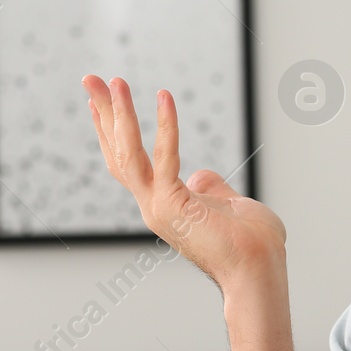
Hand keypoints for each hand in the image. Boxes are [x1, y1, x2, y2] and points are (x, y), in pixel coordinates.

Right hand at [82, 74, 283, 289]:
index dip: (112, 131)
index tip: (98, 102)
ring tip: (115, 81)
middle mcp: (153, 207)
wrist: (260, 272)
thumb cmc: (252, 244)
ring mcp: (159, 208)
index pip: (128, 163)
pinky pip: (167, 156)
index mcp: (164, 205)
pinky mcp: (174, 205)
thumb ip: (211, 188)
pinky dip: (166, 126)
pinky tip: (165, 97)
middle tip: (90, 78)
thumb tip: (201, 175)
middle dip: (104, 113)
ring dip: (120, 114)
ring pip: (128, 154)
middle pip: (118, 152)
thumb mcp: (228, 205)